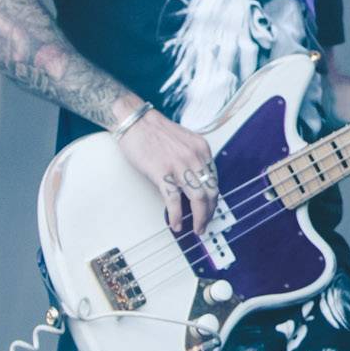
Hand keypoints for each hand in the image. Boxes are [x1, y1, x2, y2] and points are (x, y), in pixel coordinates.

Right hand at [115, 109, 215, 233]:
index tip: (210, 210)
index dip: (213, 199)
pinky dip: (177, 216)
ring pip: (198, 199)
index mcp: (202, 149)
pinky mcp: (162, 172)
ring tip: (197, 229)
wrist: (134, 121)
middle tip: (205, 224)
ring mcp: (179, 165)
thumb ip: (194, 160)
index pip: (215, 180)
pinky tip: (176, 225)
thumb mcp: (185, 142)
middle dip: (210, 213)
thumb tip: (197, 184)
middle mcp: (195, 157)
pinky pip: (174, 200)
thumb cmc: (155, 131)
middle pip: (211, 192)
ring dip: (200, 218)